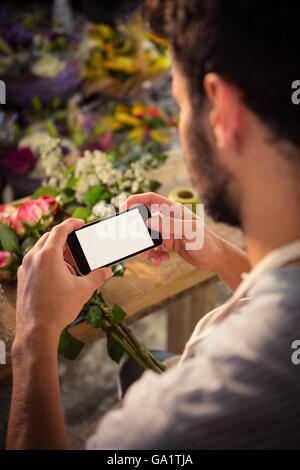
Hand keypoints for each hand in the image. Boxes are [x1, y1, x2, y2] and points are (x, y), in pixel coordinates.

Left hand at [14, 218, 111, 343]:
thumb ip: (97, 277)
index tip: (80, 223)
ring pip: (41, 250)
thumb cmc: (58, 309)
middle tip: (77, 249)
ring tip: (70, 267)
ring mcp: (25, 268)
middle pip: (49, 238)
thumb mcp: (83, 290)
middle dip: (65, 240)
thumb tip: (107, 271)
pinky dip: (47, 263)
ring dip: (56, 253)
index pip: (60, 230)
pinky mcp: (22, 279)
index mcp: (48, 255)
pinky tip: (58, 278)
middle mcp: (33, 258)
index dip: (72, 224)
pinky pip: (35, 262)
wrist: (36, 330)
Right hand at [121, 192, 224, 271]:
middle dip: (139, 232)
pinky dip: (154, 255)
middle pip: (146, 220)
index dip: (136, 200)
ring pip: (149, 237)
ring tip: (152, 256)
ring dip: (147, 247)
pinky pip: (155, 247)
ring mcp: (169, 231)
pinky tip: (162, 260)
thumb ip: (169, 226)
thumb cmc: (207, 242)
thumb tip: (149, 221)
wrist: (216, 259)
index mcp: (174, 210)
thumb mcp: (189, 232)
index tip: (124, 207)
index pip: (151, 199)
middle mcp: (170, 219)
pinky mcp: (169, 243)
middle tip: (135, 243)